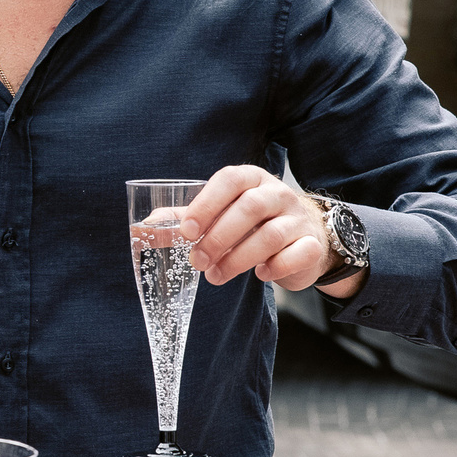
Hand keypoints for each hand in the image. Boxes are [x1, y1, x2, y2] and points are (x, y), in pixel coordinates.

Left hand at [181, 165, 359, 295]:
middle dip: (218, 237)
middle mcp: (277, 194)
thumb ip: (188, 218)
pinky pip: (297, 254)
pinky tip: (260, 274)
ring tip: (216, 276)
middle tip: (198, 261)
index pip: (230, 180)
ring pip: (272, 234)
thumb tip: (144, 225)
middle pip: (250, 208)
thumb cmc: (254, 224)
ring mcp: (298, 218)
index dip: (206, 204)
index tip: (186, 231)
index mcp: (252, 179)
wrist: (304, 237)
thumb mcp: (223, 214)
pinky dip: (276, 267)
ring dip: (238, 258)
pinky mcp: (312, 244)